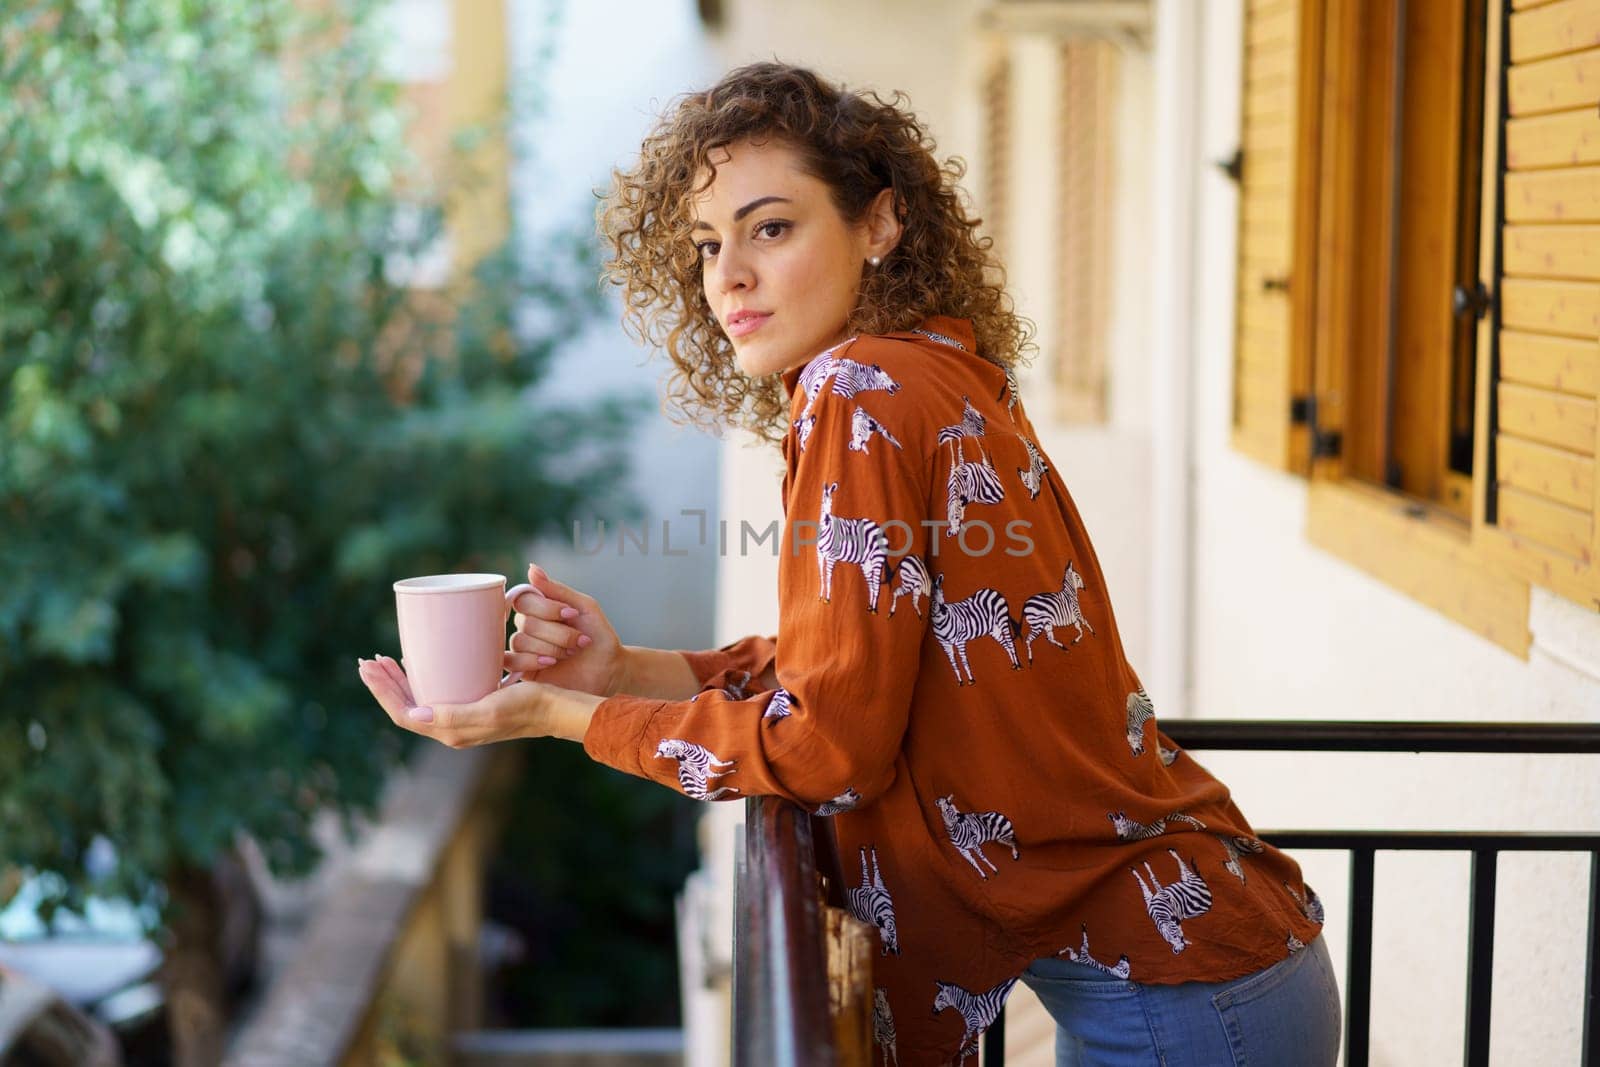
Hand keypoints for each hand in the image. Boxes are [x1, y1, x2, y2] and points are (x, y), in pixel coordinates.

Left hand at [356, 653, 603, 745]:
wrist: (557, 708)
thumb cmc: (528, 707)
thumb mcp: (490, 709)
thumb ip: (453, 716)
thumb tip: (413, 714)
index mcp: (450, 730)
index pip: (403, 713)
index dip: (382, 691)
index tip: (369, 666)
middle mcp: (451, 727)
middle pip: (406, 706)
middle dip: (384, 683)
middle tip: (369, 658)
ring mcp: (461, 717)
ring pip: (419, 699)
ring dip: (399, 681)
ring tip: (386, 661)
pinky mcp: (472, 705)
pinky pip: (436, 693)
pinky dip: (422, 678)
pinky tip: (422, 663)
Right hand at [507, 563, 626, 697]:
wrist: (609, 668)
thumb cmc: (598, 635)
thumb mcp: (584, 607)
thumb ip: (557, 589)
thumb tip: (532, 568)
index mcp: (540, 608)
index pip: (524, 599)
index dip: (546, 608)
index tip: (572, 614)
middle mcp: (529, 625)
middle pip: (525, 622)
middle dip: (557, 633)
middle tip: (579, 640)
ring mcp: (525, 648)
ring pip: (520, 641)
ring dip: (551, 648)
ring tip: (571, 653)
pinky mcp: (523, 669)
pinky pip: (510, 661)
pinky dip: (531, 660)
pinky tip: (551, 663)